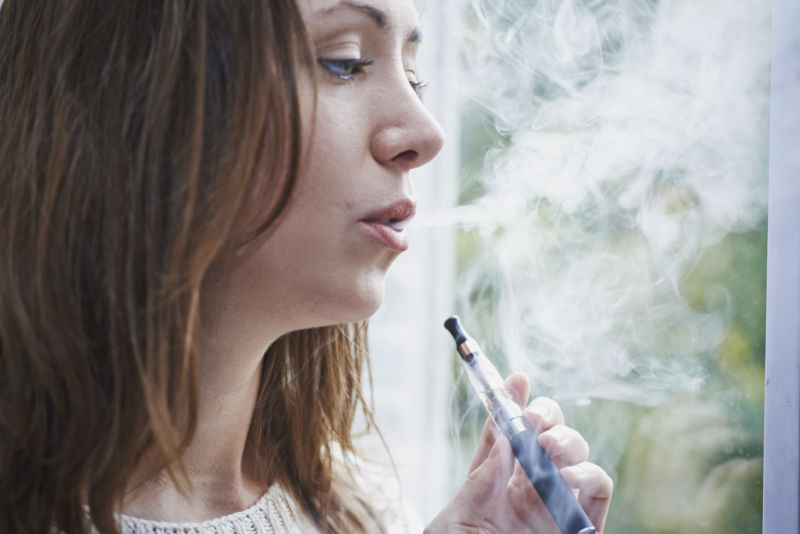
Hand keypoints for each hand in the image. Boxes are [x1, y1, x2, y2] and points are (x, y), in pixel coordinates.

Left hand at [425, 373, 612, 532]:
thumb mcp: (457, 522)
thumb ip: (480, 481)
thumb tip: (504, 436)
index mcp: (492, 488)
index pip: (506, 436)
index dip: (511, 404)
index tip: (516, 379)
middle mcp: (528, 493)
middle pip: (546, 437)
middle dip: (546, 415)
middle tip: (534, 419)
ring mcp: (557, 509)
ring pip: (576, 456)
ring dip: (568, 439)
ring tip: (549, 449)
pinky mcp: (583, 529)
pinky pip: (598, 489)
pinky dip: (589, 472)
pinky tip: (566, 475)